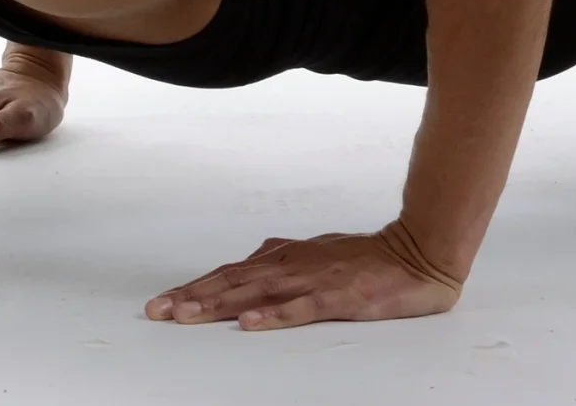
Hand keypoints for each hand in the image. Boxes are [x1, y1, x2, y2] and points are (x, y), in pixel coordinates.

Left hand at [147, 222, 463, 329]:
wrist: (417, 253)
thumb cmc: (369, 257)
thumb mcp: (319, 251)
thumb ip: (285, 257)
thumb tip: (256, 257)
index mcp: (286, 257)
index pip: (230, 274)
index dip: (195, 288)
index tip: (164, 302)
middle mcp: (292, 265)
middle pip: (232, 283)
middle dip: (192, 298)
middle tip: (158, 312)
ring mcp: (314, 280)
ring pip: (256, 294)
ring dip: (219, 305)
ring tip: (187, 316)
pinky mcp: (338, 298)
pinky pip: (299, 309)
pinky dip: (272, 317)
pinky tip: (249, 325)